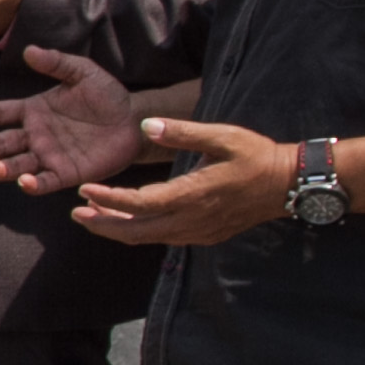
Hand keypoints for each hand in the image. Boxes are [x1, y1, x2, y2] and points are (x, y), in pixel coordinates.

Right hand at [0, 48, 147, 193]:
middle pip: (1, 143)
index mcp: (34, 110)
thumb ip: (56, 63)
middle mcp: (36, 135)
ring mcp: (49, 156)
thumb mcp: (82, 72)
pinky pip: (46, 181)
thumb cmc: (107, 96)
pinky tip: (25, 182)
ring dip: (3, 168)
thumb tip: (29, 50)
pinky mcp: (67, 174)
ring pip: (18, 164)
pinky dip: (34, 184)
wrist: (135, 121)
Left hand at [70, 117, 294, 245]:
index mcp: (193, 194)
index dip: (109, 199)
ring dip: (119, 229)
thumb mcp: (222, 136)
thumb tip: (146, 126)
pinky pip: (165, 238)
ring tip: (94, 215)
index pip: (140, 204)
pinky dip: (141, 231)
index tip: (84, 190)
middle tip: (77, 213)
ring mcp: (199, 232)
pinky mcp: (205, 236)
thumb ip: (182, 132)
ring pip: (149, 238)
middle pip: (136, 231)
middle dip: (103, 224)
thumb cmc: (256, 155)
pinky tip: (129, 219)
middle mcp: (192, 220)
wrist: (287, 184)